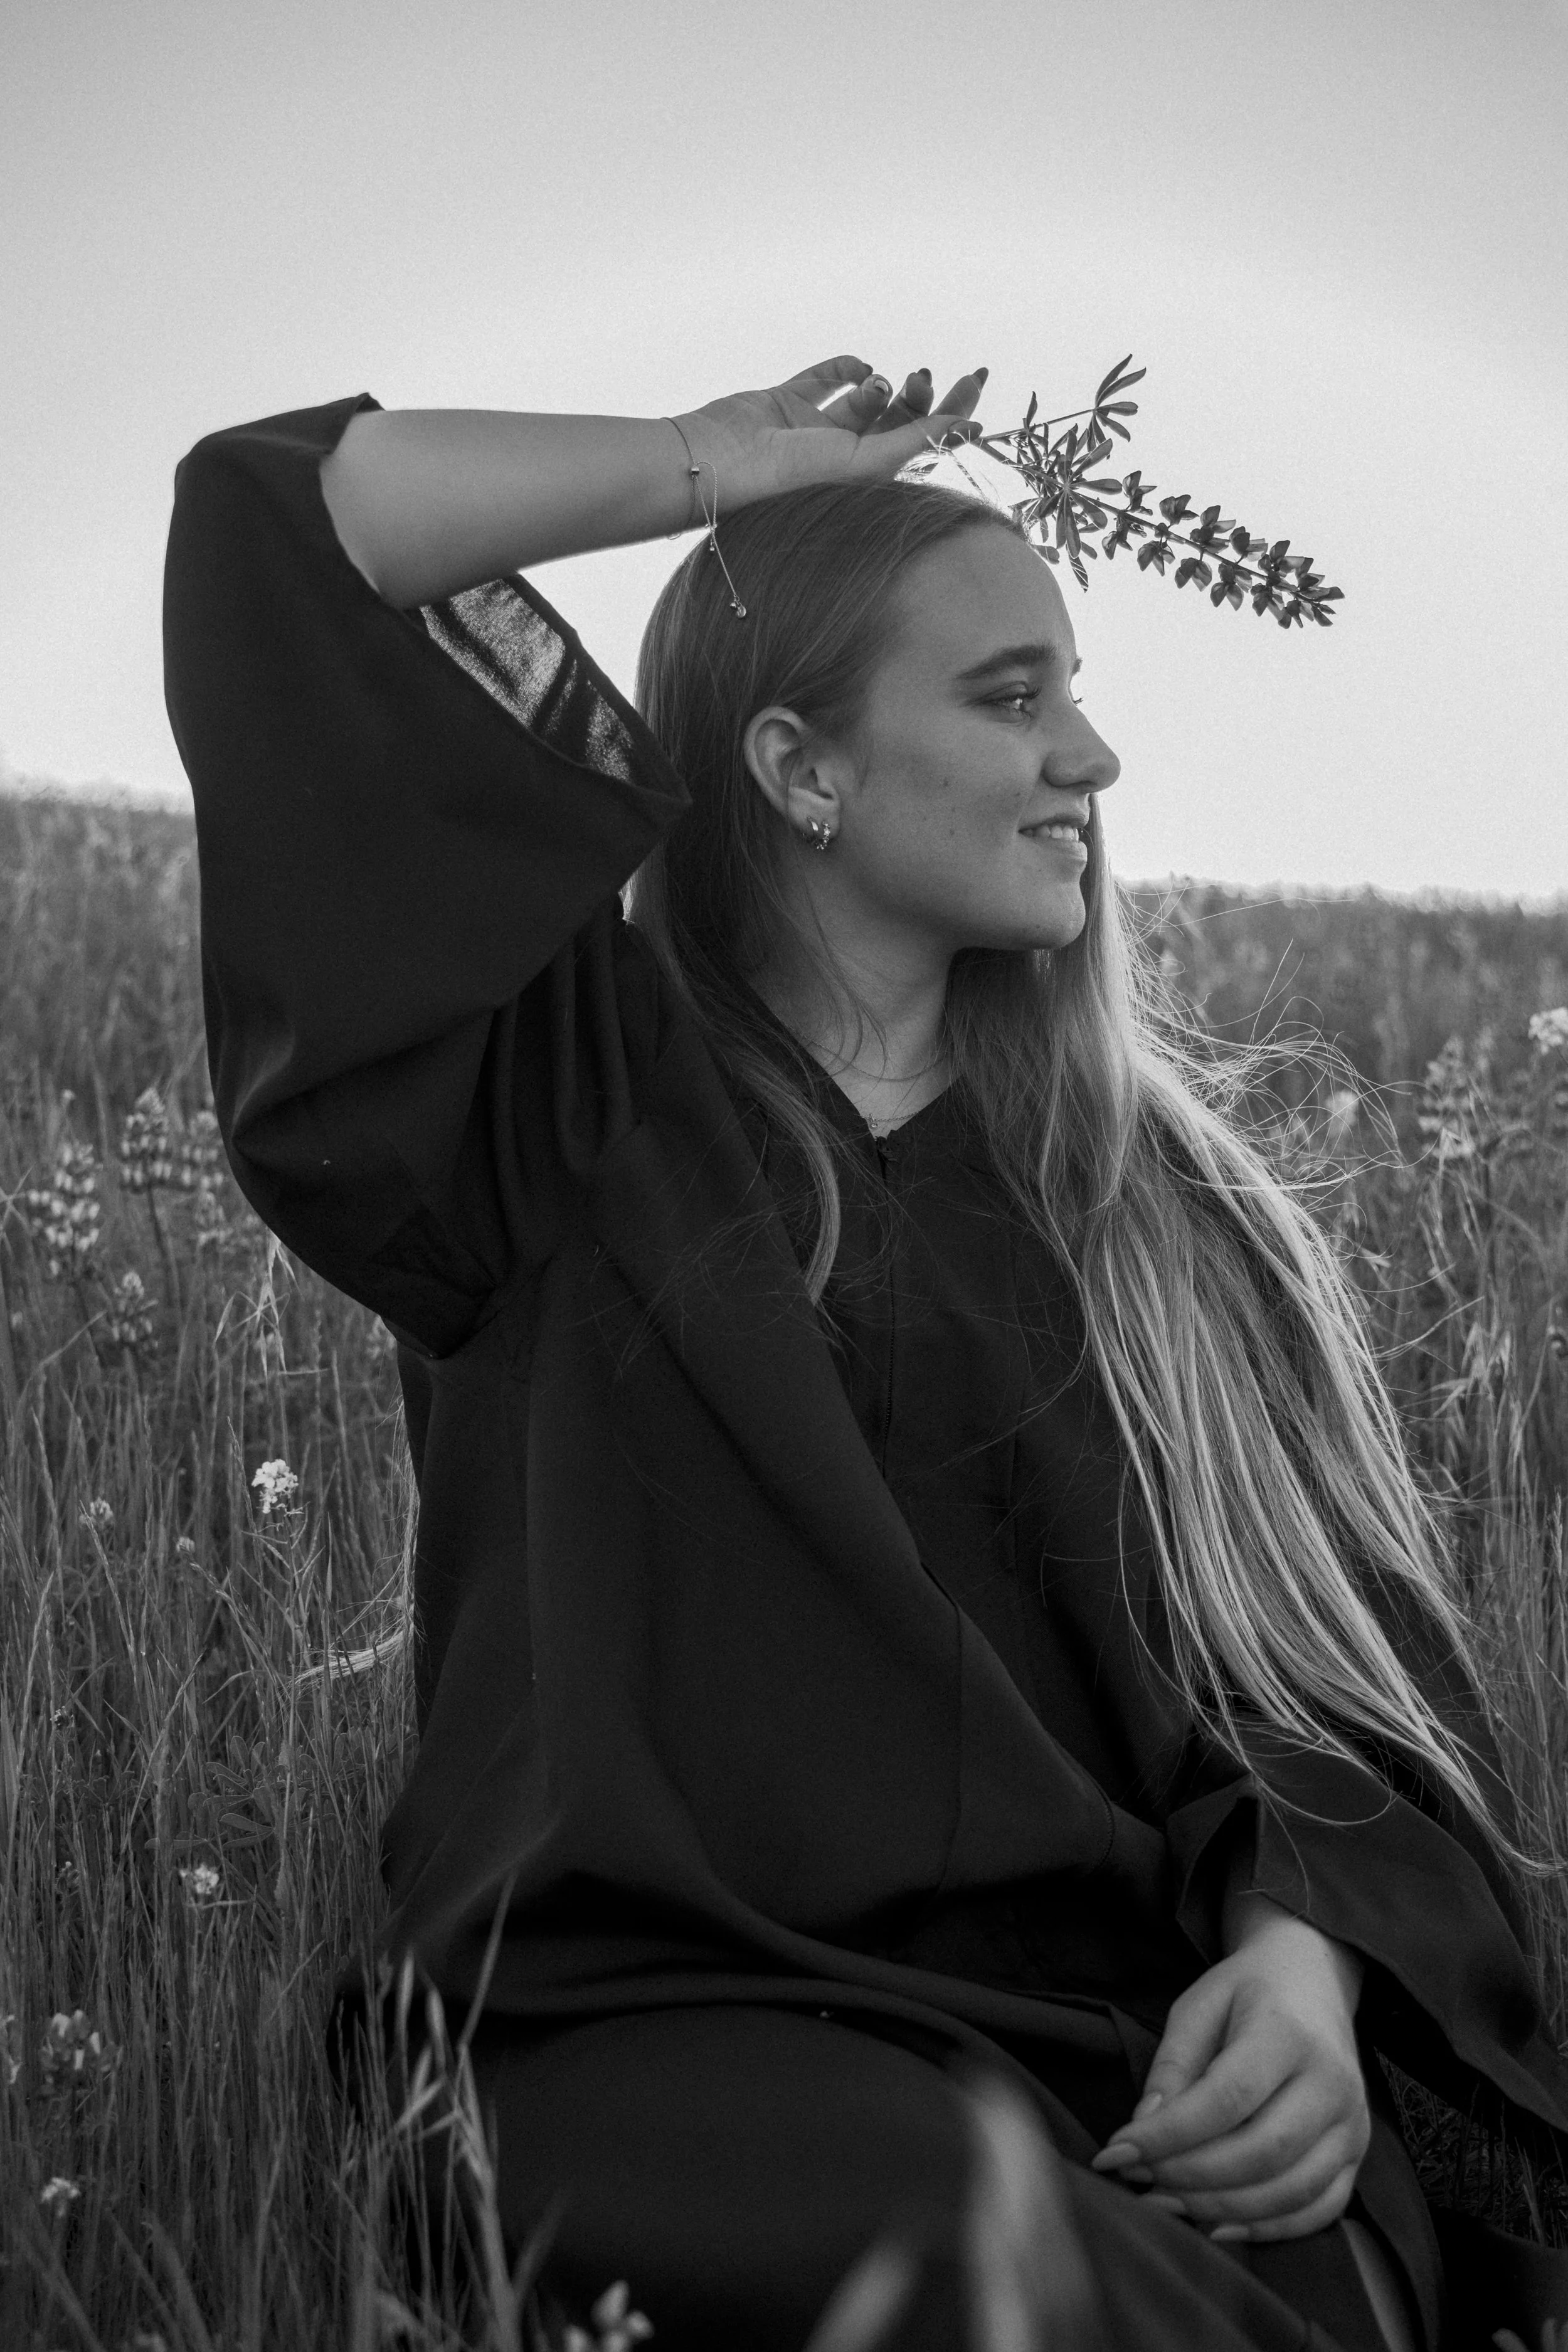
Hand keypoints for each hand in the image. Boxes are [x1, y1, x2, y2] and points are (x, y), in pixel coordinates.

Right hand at [672, 357, 985, 516]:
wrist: (720, 462)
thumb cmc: (791, 479)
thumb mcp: (866, 462)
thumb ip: (917, 439)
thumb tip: (971, 425)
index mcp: (868, 481)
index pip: (922, 445)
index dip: (952, 414)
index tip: (975, 381)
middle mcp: (845, 457)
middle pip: (899, 420)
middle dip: (920, 394)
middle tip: (926, 373)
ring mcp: (815, 430)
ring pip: (866, 399)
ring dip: (882, 385)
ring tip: (881, 384)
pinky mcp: (787, 403)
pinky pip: (825, 379)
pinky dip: (847, 367)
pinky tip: (859, 368)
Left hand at [1091, 1896, 1369, 2243]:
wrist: (1313, 1980)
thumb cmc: (1247, 1993)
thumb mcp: (1198, 2006)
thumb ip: (1172, 2065)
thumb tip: (1143, 2129)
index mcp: (1288, 2033)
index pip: (1226, 2098)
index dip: (1169, 2135)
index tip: (1116, 2152)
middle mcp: (1331, 2082)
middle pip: (1261, 2152)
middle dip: (1191, 2177)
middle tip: (1138, 2182)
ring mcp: (1352, 2123)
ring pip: (1291, 2191)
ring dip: (1221, 2209)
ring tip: (1164, 2204)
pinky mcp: (1356, 2153)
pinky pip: (1319, 2209)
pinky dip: (1267, 2228)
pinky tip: (1217, 2227)